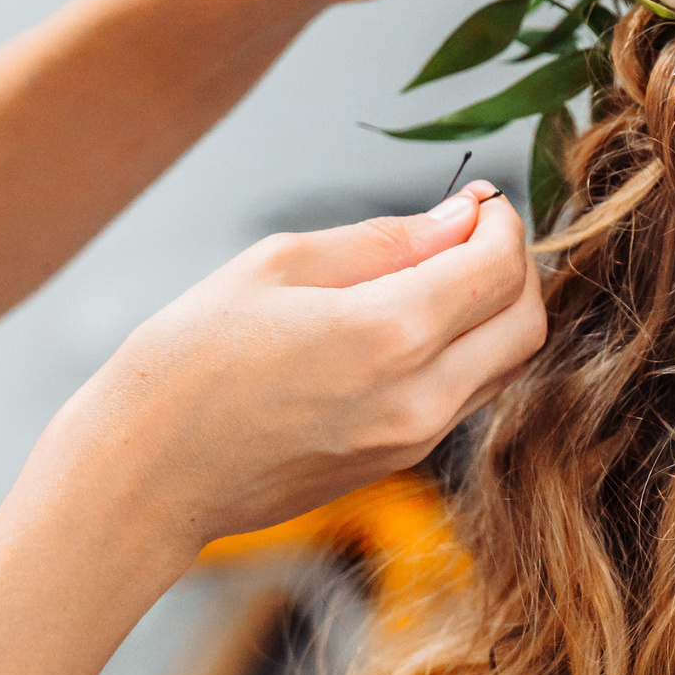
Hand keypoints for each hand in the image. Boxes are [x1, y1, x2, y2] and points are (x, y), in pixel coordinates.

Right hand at [42, 185, 543, 561]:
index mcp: (388, 335)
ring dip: (497, 313)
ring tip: (442, 274)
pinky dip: (467, 352)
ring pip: (508, 365)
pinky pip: (468, 397)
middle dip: (516, 266)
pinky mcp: (401, 462)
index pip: (498, 268)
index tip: (480, 199)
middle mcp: (419, 396)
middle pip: (528, 322)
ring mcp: (416, 440)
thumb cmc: (189, 360)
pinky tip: (414, 325)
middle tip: (473, 233)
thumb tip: (462, 218)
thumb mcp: (278, 265)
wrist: (146, 474)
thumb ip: (386, 240)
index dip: (501, 222)